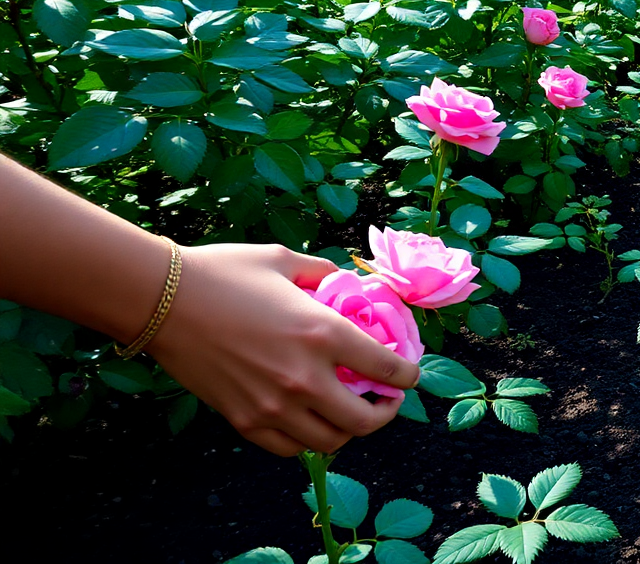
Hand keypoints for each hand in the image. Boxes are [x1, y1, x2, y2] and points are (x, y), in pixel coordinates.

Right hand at [146, 243, 420, 455]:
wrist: (161, 299)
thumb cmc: (225, 272)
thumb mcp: (286, 261)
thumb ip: (325, 274)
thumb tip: (348, 284)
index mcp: (324, 334)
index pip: (388, 369)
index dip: (408, 375)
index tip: (408, 374)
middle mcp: (305, 378)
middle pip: (366, 421)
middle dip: (385, 412)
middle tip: (385, 399)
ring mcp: (274, 406)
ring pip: (331, 442)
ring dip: (348, 430)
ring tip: (348, 411)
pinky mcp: (244, 421)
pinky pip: (290, 449)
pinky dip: (307, 440)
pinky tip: (310, 421)